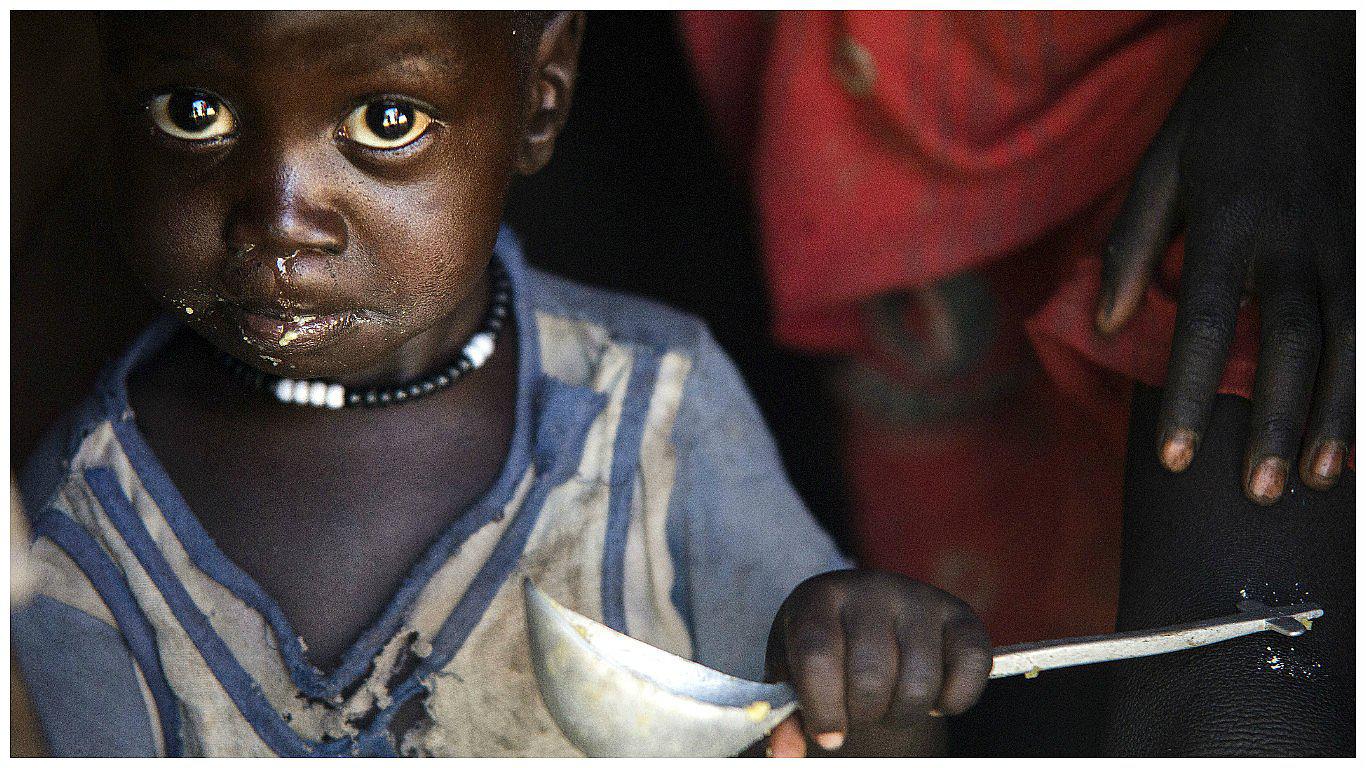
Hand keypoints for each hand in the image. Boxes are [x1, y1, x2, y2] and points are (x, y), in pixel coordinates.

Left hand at [764, 570, 990, 756]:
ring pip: (919, 682)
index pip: (817, 655)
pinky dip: (954, 700)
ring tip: (891, 704)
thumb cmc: (824, 654)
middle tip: (861, 715)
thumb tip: (784, 755)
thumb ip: (787, 716)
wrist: (863, 621)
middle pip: (871, 677)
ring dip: (905, 712)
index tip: (829, 737)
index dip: (823, 707)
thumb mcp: (794, 677)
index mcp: (817, 598)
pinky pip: (970, 667)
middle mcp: (870, 587)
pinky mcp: (960, 614)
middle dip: (865, 715)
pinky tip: (932, 699)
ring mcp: (918, 597)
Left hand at [1095, 12, 1352, 504]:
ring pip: (1350, 338)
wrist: (1318, 37)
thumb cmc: (1228, 105)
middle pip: (1285, 346)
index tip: (1174, 461)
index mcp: (1228, 223)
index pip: (1205, 327)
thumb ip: (1136, 243)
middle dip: (1272, 424)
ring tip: (1322, 479)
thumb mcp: (1164, 162)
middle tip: (1257, 493)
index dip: (1190, 399)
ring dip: (1339, 414)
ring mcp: (1351, 232)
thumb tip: (1112, 321)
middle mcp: (1294, 236)